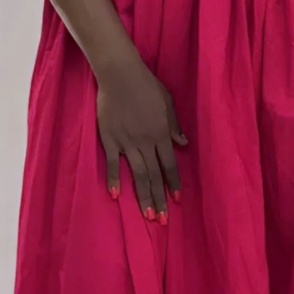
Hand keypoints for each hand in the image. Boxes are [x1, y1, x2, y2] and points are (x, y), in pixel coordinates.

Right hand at [97, 58, 186, 222]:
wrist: (120, 74)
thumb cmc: (147, 85)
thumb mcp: (168, 103)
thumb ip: (174, 126)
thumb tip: (183, 144)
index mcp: (161, 134)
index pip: (170, 165)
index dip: (174, 183)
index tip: (178, 200)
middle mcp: (146, 142)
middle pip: (154, 175)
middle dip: (160, 198)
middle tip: (163, 220)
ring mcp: (127, 142)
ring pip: (137, 174)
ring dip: (143, 196)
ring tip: (147, 215)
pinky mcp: (109, 139)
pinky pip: (113, 163)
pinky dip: (114, 179)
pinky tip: (116, 195)